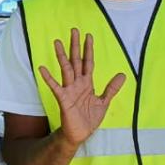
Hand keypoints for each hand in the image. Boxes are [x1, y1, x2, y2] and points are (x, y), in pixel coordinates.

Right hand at [38, 29, 125, 145]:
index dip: (89, 50)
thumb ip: (112, 88)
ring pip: (66, 69)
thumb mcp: (104, 102)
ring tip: (57, 42)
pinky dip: (48, 77)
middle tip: (74, 30)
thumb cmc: (89, 118)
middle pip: (76, 60)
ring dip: (61, 55)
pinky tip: (42, 67)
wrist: (80, 134)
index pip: (88, 62)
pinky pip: (55, 86)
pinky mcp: (63, 99)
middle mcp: (78, 83)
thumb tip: (122, 75)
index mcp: (87, 83)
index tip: (88, 36)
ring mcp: (69, 90)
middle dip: (75, 46)